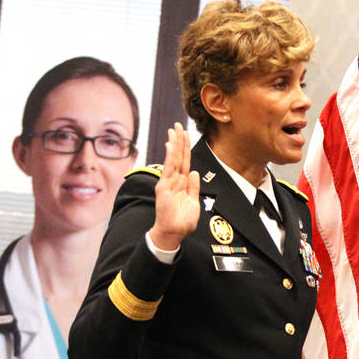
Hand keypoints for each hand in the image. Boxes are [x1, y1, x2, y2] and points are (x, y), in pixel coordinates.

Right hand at [149, 123, 199, 250]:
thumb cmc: (183, 221)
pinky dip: (169, 156)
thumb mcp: (194, 202)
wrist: (173, 233)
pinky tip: (170, 145)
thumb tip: (194, 172)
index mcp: (183, 184)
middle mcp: (175, 180)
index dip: (186, 148)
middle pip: (178, 157)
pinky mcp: (164, 186)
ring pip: (173, 159)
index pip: (185, 162)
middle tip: (178, 125)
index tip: (185, 134)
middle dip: (179, 141)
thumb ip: (194, 187)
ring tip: (174, 129)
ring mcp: (168, 182)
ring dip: (174, 144)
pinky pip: (168, 168)